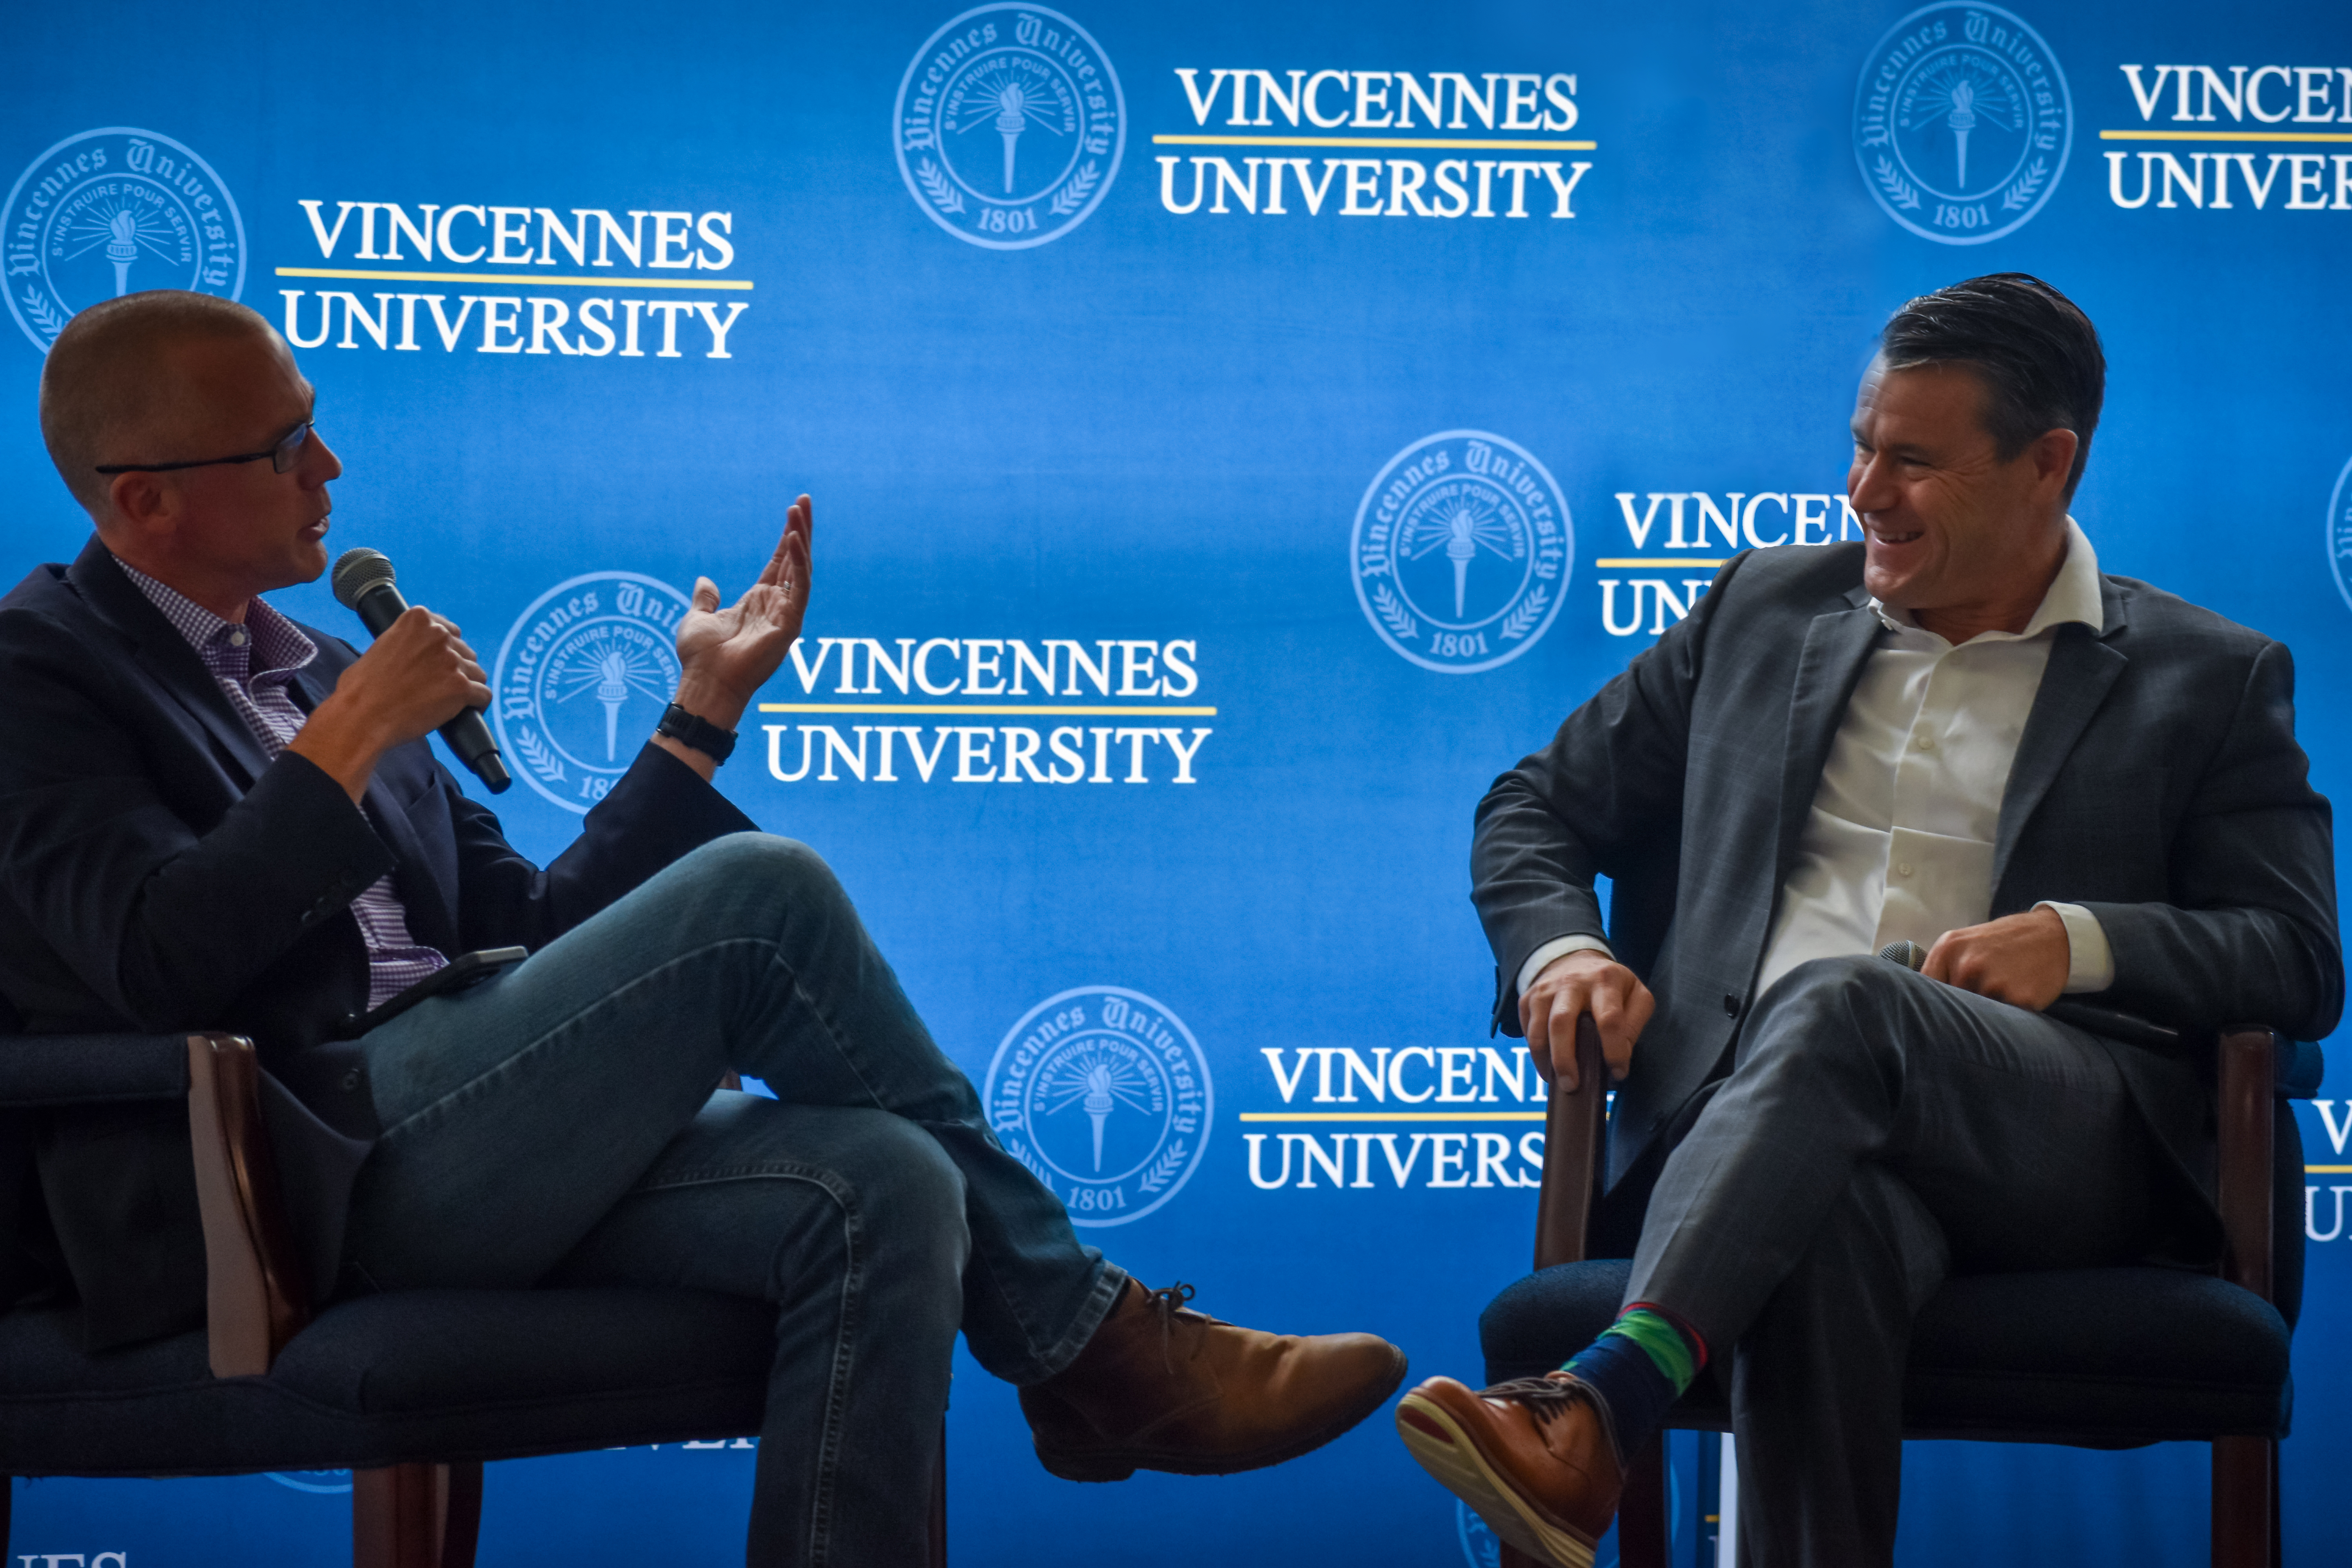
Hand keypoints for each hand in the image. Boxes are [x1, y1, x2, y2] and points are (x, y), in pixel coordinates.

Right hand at [290, 607, 487, 802]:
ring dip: (467, 687)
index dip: (448, 649)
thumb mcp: (382, 647)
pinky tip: (468, 712)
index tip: (442, 663)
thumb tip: (418, 653)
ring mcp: (451, 661)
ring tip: (451, 702)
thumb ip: (406, 642)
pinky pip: (484, 695)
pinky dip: (478, 705)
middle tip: (440, 687)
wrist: (362, 715)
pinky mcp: (460, 687)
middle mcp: (438, 635)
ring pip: (477, 673)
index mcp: (418, 619)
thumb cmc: (362, 688)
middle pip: (465, 652)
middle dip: (456, 669)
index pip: (450, 631)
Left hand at [671, 494, 813, 734]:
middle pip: (794, 560)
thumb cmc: (701, 658)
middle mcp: (776, 606)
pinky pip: (799, 588)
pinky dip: (798, 564)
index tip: (793, 512)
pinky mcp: (789, 625)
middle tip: (804, 500)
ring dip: (801, 538)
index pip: (779, 563)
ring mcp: (785, 615)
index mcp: (758, 602)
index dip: (786, 538)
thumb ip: (704, 598)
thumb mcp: (698, 618)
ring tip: (800, 510)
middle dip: (800, 529)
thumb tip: (704, 580)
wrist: (706, 682)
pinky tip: (794, 539)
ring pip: (800, 569)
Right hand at [1521, 949, 1654, 1091]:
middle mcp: (1571, 982)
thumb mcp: (1636, 995)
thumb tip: (1621, 1055)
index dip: (1614, 1051)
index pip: (1609, 1020)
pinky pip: (1526, 1032)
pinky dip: (1536, 1054)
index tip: (1618, 1073)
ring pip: (1538, 1030)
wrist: (1573, 960)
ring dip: (1545, 1062)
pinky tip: (1549, 1064)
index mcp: (1604, 980)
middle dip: (1565, 1060)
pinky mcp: (1527, 999)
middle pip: (1561, 1023)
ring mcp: (1545, 990)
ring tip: (1558, 1081)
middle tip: (1572, 1085)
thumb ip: (1635, 1022)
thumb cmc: (1610, 985)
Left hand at [1921, 906, 2070, 1009]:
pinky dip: (2011, 1012)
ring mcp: (1994, 982)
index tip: (1935, 1010)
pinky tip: (2020, 992)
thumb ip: (1941, 967)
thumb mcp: (1964, 942)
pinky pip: (2006, 1019)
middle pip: (1951, 1006)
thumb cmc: (2003, 942)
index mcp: (1948, 949)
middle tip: (1981, 995)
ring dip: (1987, 1011)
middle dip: (1961, 1007)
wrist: (2053, 936)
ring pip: (1977, 1014)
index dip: (1930, 1002)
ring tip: (2004, 987)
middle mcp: (1967, 965)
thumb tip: (1913, 998)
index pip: (1924, 988)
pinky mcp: (2019, 998)